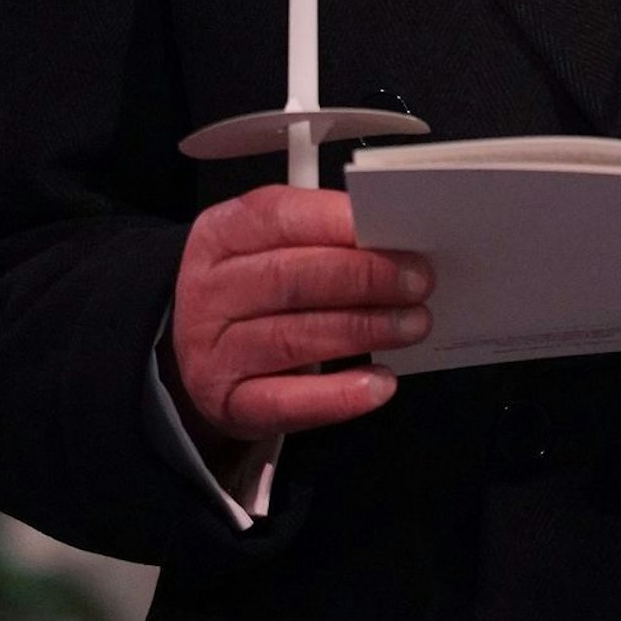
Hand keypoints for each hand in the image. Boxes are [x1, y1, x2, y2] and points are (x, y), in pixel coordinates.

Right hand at [170, 185, 431, 440]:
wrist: (201, 353)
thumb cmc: (254, 291)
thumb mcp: (270, 248)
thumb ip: (322, 237)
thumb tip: (395, 241)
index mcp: (221, 235)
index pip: (278, 217)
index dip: (339, 222)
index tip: (394, 228)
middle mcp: (210, 292)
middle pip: (291, 278)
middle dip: (365, 277)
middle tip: (419, 281)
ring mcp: (213, 351)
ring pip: (294, 338)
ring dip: (364, 329)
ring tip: (413, 324)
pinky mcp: (230, 403)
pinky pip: (288, 402)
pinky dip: (340, 396)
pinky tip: (380, 383)